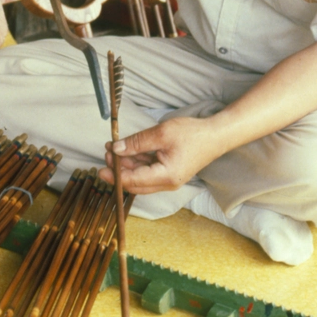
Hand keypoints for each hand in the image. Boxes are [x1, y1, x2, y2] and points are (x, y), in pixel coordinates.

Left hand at [100, 116, 226, 194]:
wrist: (216, 135)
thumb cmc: (192, 134)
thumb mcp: (161, 133)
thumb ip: (137, 142)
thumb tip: (116, 149)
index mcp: (166, 177)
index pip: (133, 181)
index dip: (115, 176)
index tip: (100, 168)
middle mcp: (167, 183)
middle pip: (135, 183)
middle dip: (119, 170)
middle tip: (106, 154)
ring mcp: (169, 179)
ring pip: (141, 177)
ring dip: (127, 165)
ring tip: (114, 148)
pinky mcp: (169, 172)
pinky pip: (148, 171)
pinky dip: (137, 162)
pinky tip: (128, 150)